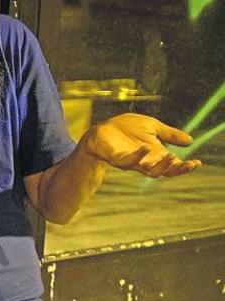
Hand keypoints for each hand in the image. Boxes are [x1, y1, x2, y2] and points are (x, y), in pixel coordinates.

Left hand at [84, 114, 201, 178]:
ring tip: (171, 156)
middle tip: (187, 164)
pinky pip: (128, 162)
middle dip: (176, 169)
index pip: (173, 165)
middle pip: (163, 172)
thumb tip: (190, 141)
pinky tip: (146, 148)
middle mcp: (145, 161)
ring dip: (160, 166)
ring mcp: (131, 162)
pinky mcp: (117, 159)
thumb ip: (170, 135)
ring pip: (148, 171)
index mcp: (156, 154)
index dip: (185, 166)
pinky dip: (138, 156)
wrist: (103, 129)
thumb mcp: (153, 128)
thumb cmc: (127, 129)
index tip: (197, 163)